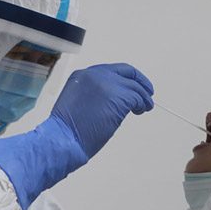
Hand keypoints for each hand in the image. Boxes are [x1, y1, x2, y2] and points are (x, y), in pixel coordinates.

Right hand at [0, 63, 153, 209]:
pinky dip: (142, 104)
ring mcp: (106, 85)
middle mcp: (94, 75)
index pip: (111, 70)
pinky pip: (137, 98)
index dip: (125, 78)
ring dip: (143, 97)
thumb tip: (115, 98)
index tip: (133, 85)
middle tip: (148, 92)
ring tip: (146, 107)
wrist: (63, 139)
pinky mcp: (117, 97)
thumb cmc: (67, 130)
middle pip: (126, 72)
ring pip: (134, 86)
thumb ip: (94, 94)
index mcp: (82, 76)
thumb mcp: (77, 102)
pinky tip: (141, 111)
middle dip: (140, 81)